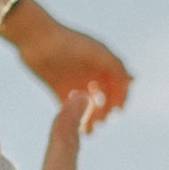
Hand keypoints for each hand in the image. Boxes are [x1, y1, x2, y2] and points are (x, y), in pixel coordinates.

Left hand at [0, 0, 132, 117]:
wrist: (36, 38)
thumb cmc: (68, 42)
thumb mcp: (96, 52)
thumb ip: (115, 65)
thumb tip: (133, 81)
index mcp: (102, 63)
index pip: (118, 84)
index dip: (120, 97)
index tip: (118, 111)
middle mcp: (90, 73)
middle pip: (104, 97)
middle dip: (105, 111)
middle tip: (102, 122)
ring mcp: (74, 81)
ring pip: (87, 105)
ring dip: (91, 118)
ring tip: (89, 131)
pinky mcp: (58, 88)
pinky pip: (69, 107)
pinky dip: (73, 118)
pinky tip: (75, 128)